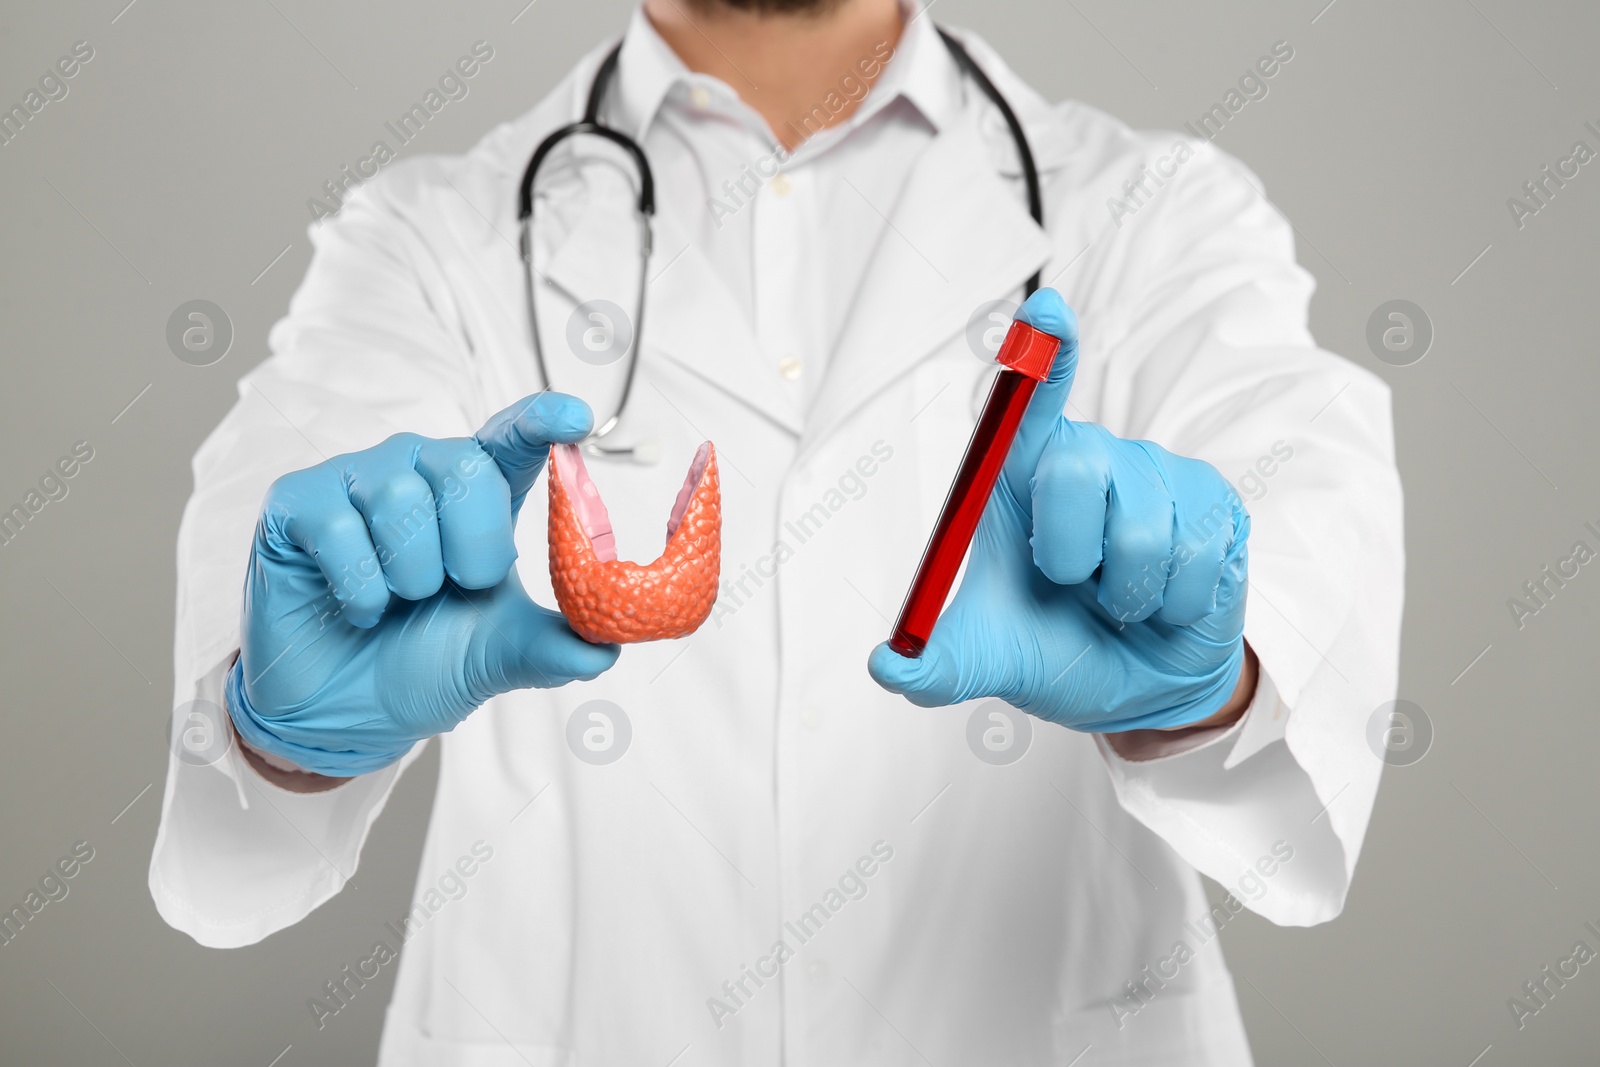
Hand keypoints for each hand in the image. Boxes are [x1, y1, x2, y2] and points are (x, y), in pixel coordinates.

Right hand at [226, 393, 619, 776]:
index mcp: (478, 493)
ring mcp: (356, 480)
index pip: (513, 437)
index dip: (542, 420)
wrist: (342, 712)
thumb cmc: (425, 662)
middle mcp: (419, 470)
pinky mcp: (297, 502)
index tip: (575, 419)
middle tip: (455, 589)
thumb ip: (553, 646)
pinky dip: (358, 588)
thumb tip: (605, 652)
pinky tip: (356, 607)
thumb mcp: (498, 655)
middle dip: (473, 548)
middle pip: (464, 468)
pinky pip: (339, 526)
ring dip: (410, 577)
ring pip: (400, 501)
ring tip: (398, 602)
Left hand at [868, 290, 1250, 731]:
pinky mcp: (1215, 503)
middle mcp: (1090, 459)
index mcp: (1022, 475)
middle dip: (1070, 557)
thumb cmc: (1056, 648)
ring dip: (1126, 596)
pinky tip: (1166, 605)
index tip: (1046, 309)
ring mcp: (1157, 476)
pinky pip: (1197, 555)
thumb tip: (887, 667)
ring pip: (1143, 531)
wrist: (1140, 689)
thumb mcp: (988, 660)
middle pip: (1078, 468)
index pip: (1030, 397)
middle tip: (1073, 588)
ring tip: (1121, 602)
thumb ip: (935, 664)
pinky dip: (1174, 606)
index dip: (1043, 348)